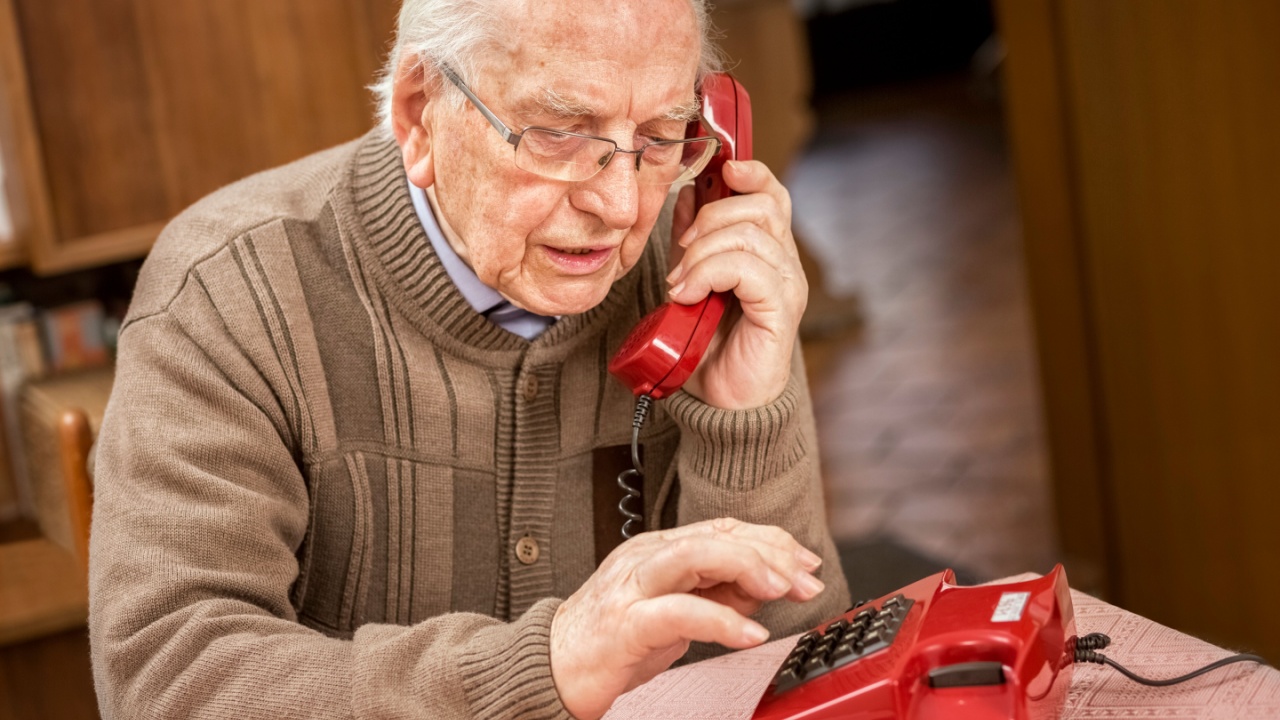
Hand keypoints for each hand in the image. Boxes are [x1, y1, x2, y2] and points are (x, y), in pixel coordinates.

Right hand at [549, 518, 824, 719]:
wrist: (550, 669)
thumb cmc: (611, 642)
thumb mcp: (675, 613)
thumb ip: (717, 595)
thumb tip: (765, 587)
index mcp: (658, 550)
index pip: (723, 529)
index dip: (771, 541)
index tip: (806, 564)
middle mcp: (645, 559)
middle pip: (715, 535)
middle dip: (769, 553)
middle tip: (805, 579)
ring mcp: (632, 587)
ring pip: (694, 556)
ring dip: (746, 567)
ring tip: (780, 589)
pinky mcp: (625, 624)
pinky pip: (678, 612)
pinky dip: (721, 621)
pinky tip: (750, 635)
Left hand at [666, 160, 807, 409]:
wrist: (720, 403)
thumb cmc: (708, 347)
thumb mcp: (690, 280)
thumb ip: (691, 241)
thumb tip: (684, 196)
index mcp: (768, 252)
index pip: (772, 194)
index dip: (749, 172)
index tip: (718, 171)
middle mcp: (786, 264)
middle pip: (761, 205)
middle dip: (711, 217)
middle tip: (682, 251)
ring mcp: (788, 286)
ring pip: (749, 234)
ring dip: (701, 253)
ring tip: (679, 284)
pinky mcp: (781, 310)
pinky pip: (747, 268)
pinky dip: (707, 274)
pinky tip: (687, 295)